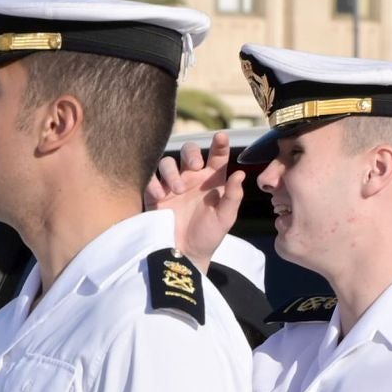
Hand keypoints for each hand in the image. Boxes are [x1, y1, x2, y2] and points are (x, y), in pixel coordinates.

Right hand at [145, 131, 240, 270]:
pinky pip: (151, 179)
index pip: (217, 156)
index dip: (219, 144)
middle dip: (190, 153)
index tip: (221, 136)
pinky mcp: (155, 196)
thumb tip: (240, 174)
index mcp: (211, 181)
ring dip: (172, 171)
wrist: (185, 255)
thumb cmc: (208, 236)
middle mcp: (191, 179)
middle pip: (188, 151)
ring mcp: (172, 186)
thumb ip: (233, 196)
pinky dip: (154, 183)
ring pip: (167, 162)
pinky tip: (160, 196)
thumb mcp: (225, 218)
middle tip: (194, 164)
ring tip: (177, 190)